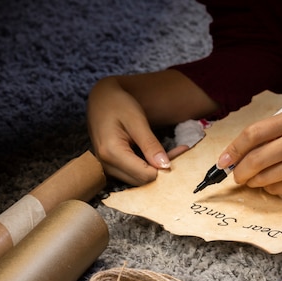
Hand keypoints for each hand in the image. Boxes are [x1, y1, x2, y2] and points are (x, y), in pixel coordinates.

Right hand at [87, 70, 218, 184]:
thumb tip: (165, 166)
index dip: (164, 168)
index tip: (181, 151)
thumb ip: (150, 144)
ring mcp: (107, 168)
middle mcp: (106, 165)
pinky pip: (133, 174)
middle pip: (142, 180)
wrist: (101, 100)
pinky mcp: (111, 167)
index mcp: (111, 152)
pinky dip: (149, 167)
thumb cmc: (118, 104)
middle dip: (163, 169)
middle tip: (180, 150)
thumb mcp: (136, 120)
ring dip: (157, 169)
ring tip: (173, 151)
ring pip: (139, 180)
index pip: (145, 175)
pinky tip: (160, 155)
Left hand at [217, 111, 281, 195]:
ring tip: (255, 179)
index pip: (253, 134)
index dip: (233, 150)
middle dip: (239, 171)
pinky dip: (270, 189)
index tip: (223, 161)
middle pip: (256, 158)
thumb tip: (233, 158)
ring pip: (265, 177)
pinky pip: (278, 189)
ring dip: (253, 182)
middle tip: (236, 176)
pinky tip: (275, 183)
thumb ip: (268, 137)